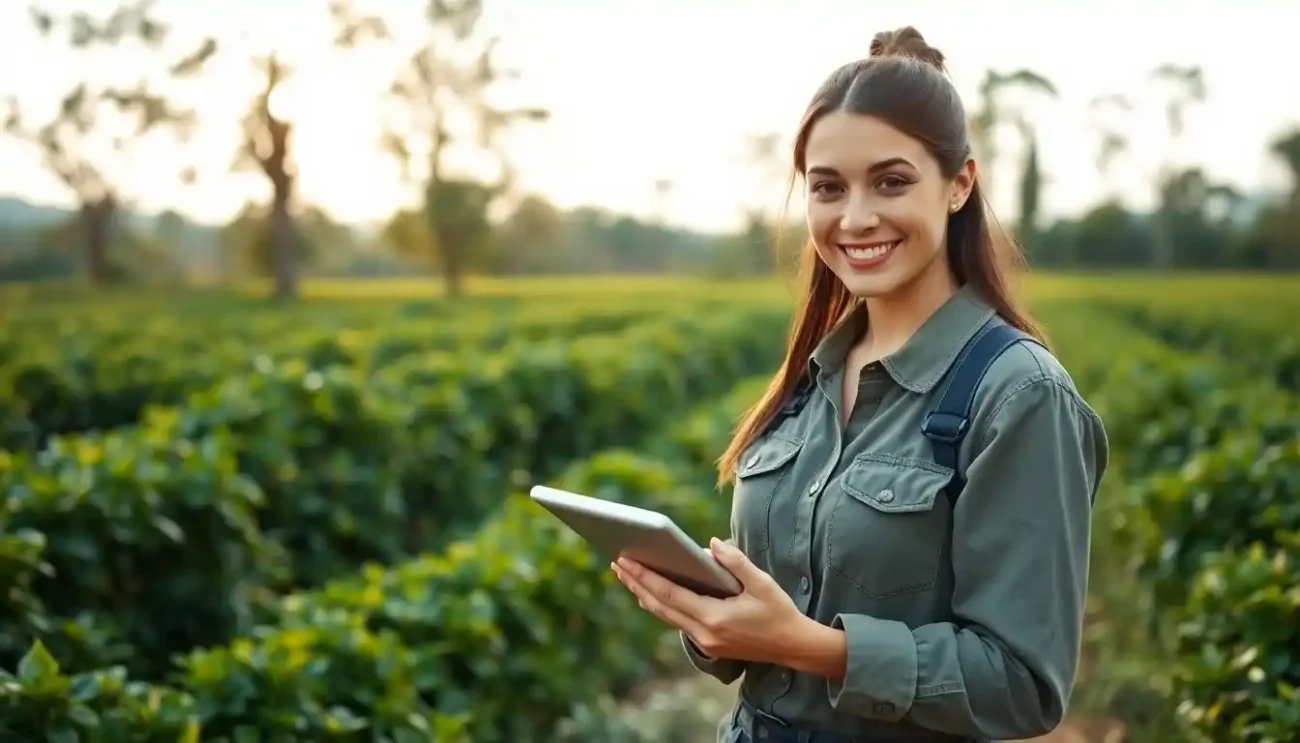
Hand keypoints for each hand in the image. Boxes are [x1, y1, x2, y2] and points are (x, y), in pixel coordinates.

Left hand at [611, 537, 807, 664]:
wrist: (794, 646)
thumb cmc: (779, 612)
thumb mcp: (762, 583)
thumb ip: (735, 562)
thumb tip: (710, 544)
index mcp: (714, 618)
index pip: (669, 594)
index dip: (644, 577)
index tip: (625, 561)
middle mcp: (704, 634)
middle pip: (660, 606)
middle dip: (636, 584)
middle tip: (616, 564)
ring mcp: (705, 643)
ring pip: (665, 617)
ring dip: (645, 595)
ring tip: (628, 576)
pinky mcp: (709, 645)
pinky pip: (677, 622)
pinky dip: (661, 605)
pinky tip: (653, 592)